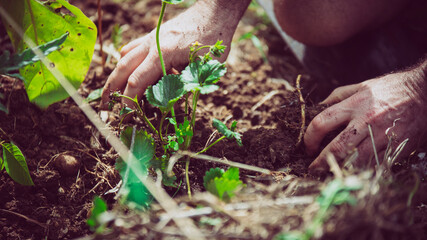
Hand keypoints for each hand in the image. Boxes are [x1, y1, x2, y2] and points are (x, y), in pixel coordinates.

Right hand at [101, 0, 249, 107]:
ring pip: (125, 58)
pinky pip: (132, 48)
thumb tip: (168, 101)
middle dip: (111, 89)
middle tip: (103, 106)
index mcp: (163, 54)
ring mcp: (151, 38)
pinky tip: (125, 70)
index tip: (127, 114)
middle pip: (123, 69)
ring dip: (115, 76)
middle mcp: (152, 45)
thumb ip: (184, 83)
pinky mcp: (153, 35)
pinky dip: (125, 62)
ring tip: (110, 92)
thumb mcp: (203, 66)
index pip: (137, 81)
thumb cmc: (213, 39)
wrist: (214, 12)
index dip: (129, 100)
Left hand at [305, 66, 426, 170]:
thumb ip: (338, 95)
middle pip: (336, 147)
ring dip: (339, 170)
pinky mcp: (397, 147)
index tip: (307, 146)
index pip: (322, 122)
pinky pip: (375, 164)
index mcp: (355, 104)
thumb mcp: (362, 86)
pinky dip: (361, 171)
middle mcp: (367, 121)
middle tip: (313, 169)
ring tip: (329, 175)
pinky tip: (352, 173)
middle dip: (320, 161)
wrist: (425, 92)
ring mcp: (383, 136)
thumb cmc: (392, 88)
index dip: (309, 137)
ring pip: (356, 161)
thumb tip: (318, 106)